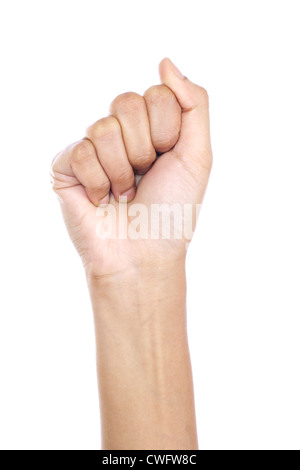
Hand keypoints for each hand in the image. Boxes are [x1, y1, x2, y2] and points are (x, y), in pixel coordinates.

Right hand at [51, 58, 211, 277]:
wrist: (144, 255)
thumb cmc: (173, 210)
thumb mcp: (198, 155)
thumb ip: (193, 104)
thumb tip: (165, 61)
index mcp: (152, 127)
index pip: (157, 94)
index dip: (166, 131)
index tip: (166, 160)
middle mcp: (121, 132)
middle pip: (127, 102)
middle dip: (144, 149)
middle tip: (144, 177)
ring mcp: (92, 148)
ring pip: (103, 128)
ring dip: (121, 170)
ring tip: (124, 193)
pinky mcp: (66, 165)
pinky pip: (81, 152)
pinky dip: (98, 183)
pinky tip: (102, 200)